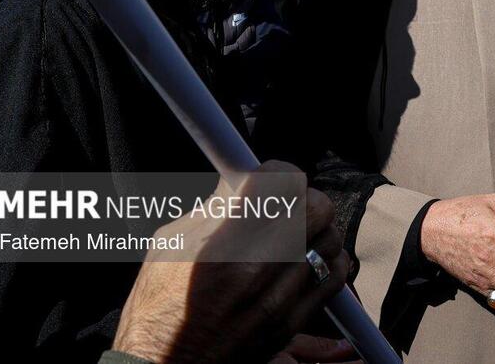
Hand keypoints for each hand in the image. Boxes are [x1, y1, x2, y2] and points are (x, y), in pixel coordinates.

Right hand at [112, 161, 347, 362]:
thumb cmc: (159, 304)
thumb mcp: (171, 242)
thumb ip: (217, 206)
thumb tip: (248, 179)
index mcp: (223, 243)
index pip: (281, 182)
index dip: (277, 172)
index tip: (270, 176)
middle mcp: (258, 270)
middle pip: (317, 207)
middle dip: (303, 197)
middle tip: (286, 203)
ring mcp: (281, 299)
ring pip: (330, 238)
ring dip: (315, 229)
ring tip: (292, 233)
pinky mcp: (294, 322)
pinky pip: (334, 275)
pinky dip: (325, 260)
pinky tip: (303, 260)